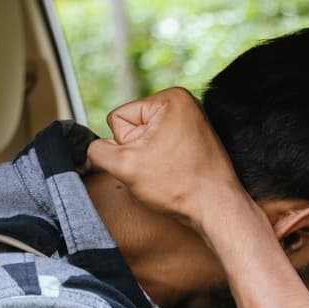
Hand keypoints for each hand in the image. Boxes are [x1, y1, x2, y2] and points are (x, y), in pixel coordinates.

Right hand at [86, 87, 249, 227]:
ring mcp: (193, 121)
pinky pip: (163, 149)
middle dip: (139, 152)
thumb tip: (91, 147)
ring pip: (146, 142)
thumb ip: (96, 150)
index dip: (126, 146)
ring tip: (172, 172)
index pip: (118, 119)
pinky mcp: (197, 139)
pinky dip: (165, 164)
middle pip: (132, 128)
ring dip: (151, 160)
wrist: (217, 209)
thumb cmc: (179, 186)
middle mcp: (185, 103)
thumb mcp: (124, 165)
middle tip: (163, 169)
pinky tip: (179, 174)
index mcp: (170, 98)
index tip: (151, 160)